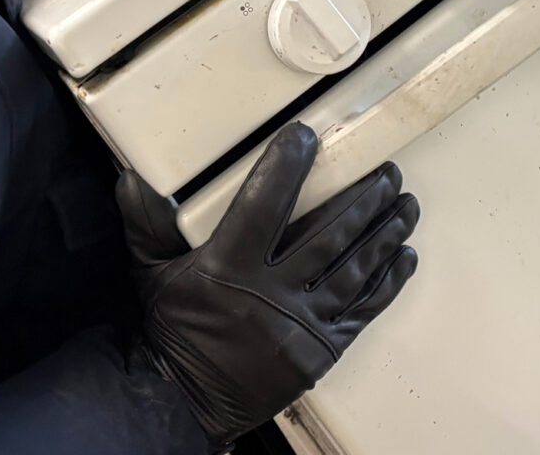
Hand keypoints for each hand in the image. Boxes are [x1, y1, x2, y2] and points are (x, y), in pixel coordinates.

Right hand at [116, 124, 420, 449]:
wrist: (182, 401)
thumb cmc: (170, 333)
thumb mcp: (150, 274)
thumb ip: (147, 224)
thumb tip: (132, 178)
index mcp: (227, 270)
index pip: (263, 205)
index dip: (286, 167)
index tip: (305, 138)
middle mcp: (270, 297)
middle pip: (329, 234)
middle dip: (364, 198)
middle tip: (387, 171)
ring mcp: (301, 327)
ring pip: (355, 269)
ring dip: (386, 233)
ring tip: (406, 204)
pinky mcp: (321, 352)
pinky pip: (364, 311)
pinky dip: (388, 281)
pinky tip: (404, 257)